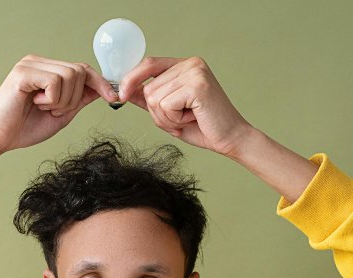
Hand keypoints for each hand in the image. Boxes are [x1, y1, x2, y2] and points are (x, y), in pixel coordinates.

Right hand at [0, 55, 117, 154]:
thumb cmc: (25, 128)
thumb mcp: (62, 114)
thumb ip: (79, 100)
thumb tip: (103, 90)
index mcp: (48, 70)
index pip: (82, 69)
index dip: (100, 83)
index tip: (113, 98)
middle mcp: (40, 63)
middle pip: (80, 71)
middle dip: (74, 98)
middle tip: (54, 110)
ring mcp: (30, 65)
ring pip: (70, 76)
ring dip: (62, 101)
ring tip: (43, 108)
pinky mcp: (23, 72)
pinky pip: (55, 81)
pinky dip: (52, 99)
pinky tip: (35, 104)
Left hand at [119, 57, 253, 158]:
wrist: (231, 139)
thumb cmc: (203, 127)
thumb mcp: (169, 112)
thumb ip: (150, 99)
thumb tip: (126, 92)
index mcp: (185, 65)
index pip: (148, 63)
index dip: (131, 79)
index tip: (121, 95)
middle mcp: (190, 64)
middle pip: (148, 87)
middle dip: (157, 112)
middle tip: (180, 119)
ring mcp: (195, 73)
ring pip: (154, 98)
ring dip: (166, 118)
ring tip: (187, 118)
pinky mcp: (197, 85)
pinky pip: (165, 105)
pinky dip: (174, 119)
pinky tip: (193, 118)